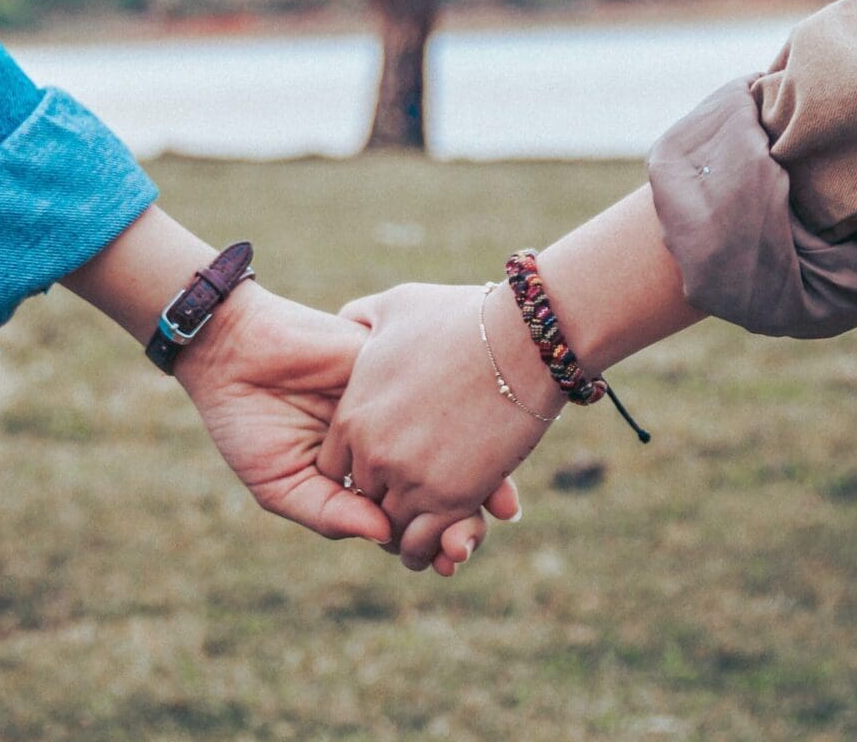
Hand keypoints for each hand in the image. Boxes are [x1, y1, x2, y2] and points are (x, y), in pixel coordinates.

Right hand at [175, 282, 518, 569]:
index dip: (431, 540)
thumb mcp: (280, 482)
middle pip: (440, 484)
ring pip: (453, 444)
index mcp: (361, 473)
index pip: (407, 513)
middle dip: (462, 517)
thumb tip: (385, 538)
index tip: (449, 562)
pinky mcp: (401, 369)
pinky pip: (444, 398)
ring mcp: (399, 405)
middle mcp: (388, 440)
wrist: (234, 350)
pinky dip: (469, 425)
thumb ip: (329, 512)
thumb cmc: (246, 421)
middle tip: (469, 543)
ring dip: (479, 478)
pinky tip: (484, 453)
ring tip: (493, 511)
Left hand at [321, 282, 565, 570]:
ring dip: (407, 532)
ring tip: (427, 529)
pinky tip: (447, 542)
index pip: (334, 468)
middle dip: (383, 501)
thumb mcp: (395, 308)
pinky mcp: (452, 498)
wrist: (521, 339)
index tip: (382, 467)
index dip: (357, 471)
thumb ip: (361, 318)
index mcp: (353, 415)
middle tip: (407, 501)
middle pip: (363, 499)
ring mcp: (411, 478)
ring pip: (392, 528)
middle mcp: (373, 453)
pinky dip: (432, 548)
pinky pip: (425, 542)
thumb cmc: (461, 317)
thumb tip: (347, 319)